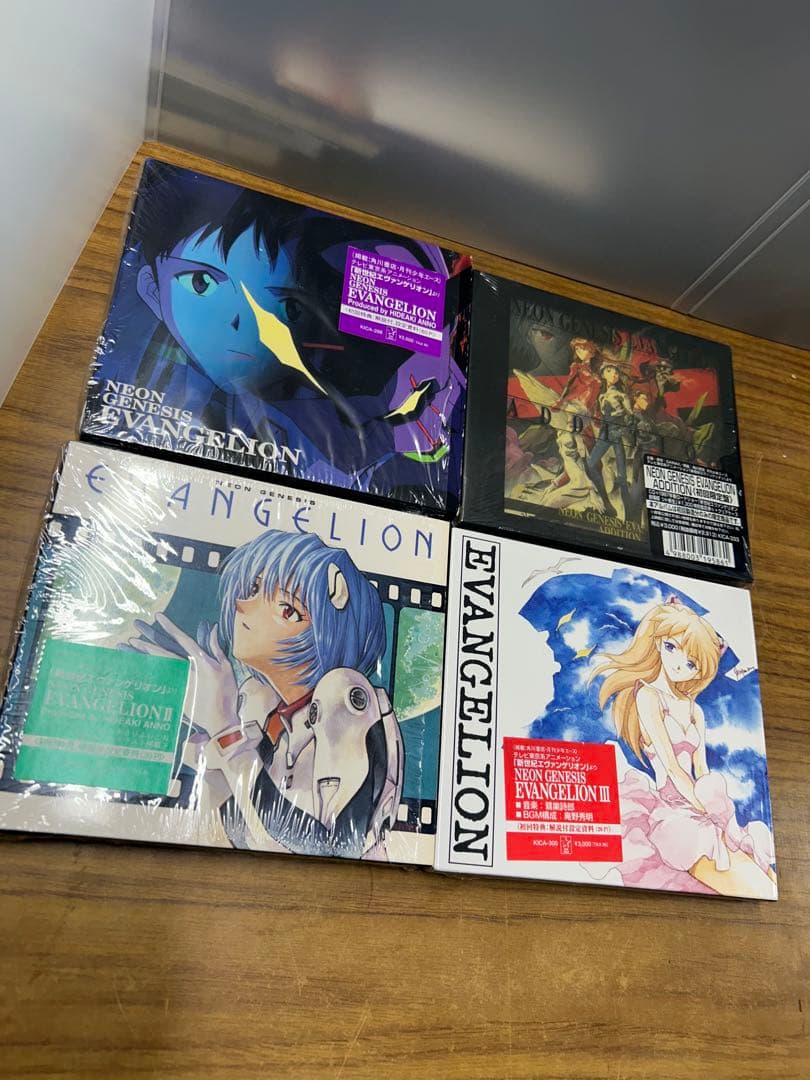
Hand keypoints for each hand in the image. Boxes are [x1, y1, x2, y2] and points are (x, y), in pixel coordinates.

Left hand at [129, 614, 239, 738]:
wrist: (220, 718)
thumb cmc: (226, 693)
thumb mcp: (225, 667)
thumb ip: (216, 647)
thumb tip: (212, 628)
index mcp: (200, 660)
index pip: (182, 638)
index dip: (170, 626)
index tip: (158, 616)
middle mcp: (186, 670)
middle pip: (163, 652)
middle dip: (148, 641)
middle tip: (133, 633)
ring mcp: (177, 682)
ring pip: (156, 665)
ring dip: (141, 656)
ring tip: (128, 647)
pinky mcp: (173, 695)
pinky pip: (156, 682)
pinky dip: (144, 675)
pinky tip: (132, 670)